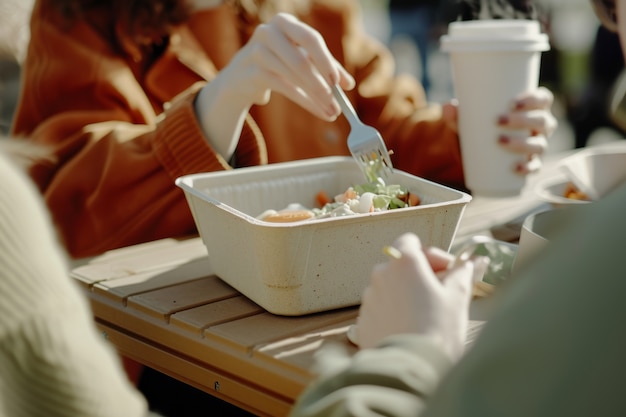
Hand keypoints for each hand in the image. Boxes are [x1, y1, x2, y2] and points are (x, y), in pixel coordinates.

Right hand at [195, 12, 354, 158]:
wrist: (240, 78)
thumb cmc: (276, 63)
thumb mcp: (300, 60)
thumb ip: (324, 67)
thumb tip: (348, 84)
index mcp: (285, 23)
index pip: (311, 39)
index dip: (326, 61)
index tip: (340, 83)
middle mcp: (268, 32)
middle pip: (300, 57)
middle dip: (321, 81)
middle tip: (337, 101)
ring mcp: (257, 51)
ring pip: (293, 76)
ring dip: (316, 97)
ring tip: (332, 111)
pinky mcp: (251, 72)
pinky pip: (283, 88)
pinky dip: (304, 101)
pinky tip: (317, 110)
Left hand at [356, 233, 485, 359]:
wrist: (411, 367)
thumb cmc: (437, 329)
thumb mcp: (457, 297)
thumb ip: (461, 273)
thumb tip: (469, 263)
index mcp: (403, 262)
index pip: (410, 242)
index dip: (430, 255)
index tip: (447, 271)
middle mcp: (381, 275)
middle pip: (400, 266)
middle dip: (420, 275)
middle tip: (441, 294)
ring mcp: (369, 298)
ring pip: (390, 288)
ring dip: (406, 295)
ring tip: (426, 317)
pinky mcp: (363, 320)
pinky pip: (381, 309)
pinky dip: (394, 313)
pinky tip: (410, 330)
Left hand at [442, 87, 557, 174]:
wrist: (477, 153)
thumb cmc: (480, 127)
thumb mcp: (468, 119)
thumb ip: (456, 114)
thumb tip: (447, 108)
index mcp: (532, 109)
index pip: (543, 99)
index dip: (534, 99)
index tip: (512, 102)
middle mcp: (540, 128)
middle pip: (543, 121)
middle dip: (523, 120)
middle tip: (498, 120)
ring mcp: (537, 147)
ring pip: (539, 145)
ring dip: (522, 143)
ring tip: (499, 141)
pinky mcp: (530, 165)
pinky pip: (534, 168)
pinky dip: (526, 168)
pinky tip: (515, 168)